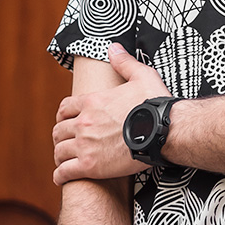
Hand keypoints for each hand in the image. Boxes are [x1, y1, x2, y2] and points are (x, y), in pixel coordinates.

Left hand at [53, 45, 167, 184]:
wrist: (165, 131)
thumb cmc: (156, 105)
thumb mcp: (142, 76)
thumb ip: (124, 62)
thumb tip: (113, 47)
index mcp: (92, 101)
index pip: (64, 109)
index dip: (62, 116)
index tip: (65, 123)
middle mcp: (84, 122)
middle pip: (59, 131)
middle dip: (61, 137)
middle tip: (66, 143)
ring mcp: (85, 145)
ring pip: (59, 151)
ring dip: (60, 156)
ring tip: (64, 161)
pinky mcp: (91, 166)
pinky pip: (65, 172)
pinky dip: (60, 175)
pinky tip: (62, 177)